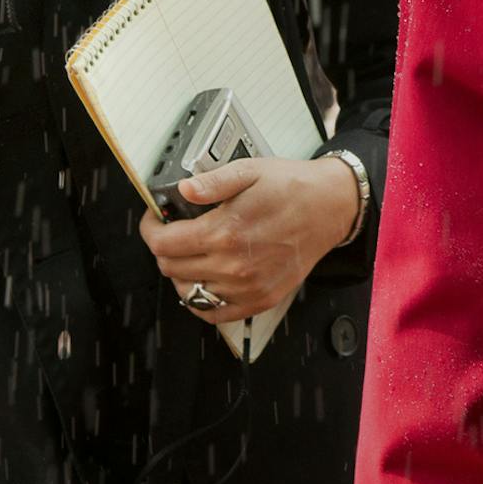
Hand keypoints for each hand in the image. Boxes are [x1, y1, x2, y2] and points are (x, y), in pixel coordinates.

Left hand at [139, 156, 360, 327]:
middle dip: (164, 248)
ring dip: (182, 273)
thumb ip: (212, 182)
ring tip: (192, 253)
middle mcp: (232, 265)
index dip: (151, 230)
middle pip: (171, 268)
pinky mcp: (260, 299)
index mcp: (224, 231)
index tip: (155, 220)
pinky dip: (201, 300)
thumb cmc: (291, 186)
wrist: (331, 207)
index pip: (163, 244)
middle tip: (174, 232)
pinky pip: (214, 313)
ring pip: (188, 292)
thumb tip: (182, 191)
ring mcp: (246, 287)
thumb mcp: (250, 170)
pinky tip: (206, 280)